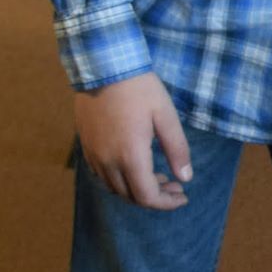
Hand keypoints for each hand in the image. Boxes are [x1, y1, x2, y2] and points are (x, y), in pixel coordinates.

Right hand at [73, 72, 192, 208]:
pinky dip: (122, 180)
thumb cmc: (140, 89)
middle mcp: (108, 162)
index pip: (147, 197)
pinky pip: (103, 176)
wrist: (104, 68)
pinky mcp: (87, 147)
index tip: (183, 197)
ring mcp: (94, 155)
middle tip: (176, 185)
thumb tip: (185, 178)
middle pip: (130, 196)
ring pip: (115, 188)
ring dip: (138, 189)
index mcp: (130, 156)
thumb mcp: (166, 116)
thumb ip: (177, 149)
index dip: (166, 203)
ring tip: (159, 177)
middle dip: (156, 197)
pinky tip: (135, 167)